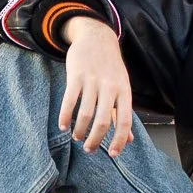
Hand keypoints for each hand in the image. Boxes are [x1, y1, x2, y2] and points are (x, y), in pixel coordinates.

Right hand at [57, 16, 133, 155]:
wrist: (97, 38)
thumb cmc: (111, 68)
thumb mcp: (122, 88)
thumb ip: (122, 114)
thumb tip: (129, 141)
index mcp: (124, 92)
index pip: (125, 122)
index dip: (119, 140)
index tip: (111, 154)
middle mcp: (110, 87)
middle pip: (103, 121)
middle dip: (95, 140)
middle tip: (88, 150)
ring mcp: (92, 81)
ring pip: (86, 113)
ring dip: (79, 130)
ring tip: (76, 137)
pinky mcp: (76, 75)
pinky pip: (70, 100)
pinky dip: (65, 116)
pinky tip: (63, 125)